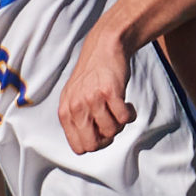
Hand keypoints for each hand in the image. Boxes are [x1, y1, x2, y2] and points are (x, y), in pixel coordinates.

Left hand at [57, 19, 136, 154]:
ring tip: (118, 108)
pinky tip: (127, 104)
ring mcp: (92, 100)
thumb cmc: (91, 77)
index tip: (100, 132)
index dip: (94, 144)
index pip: (79, 147)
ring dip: (120, 124)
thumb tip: (88, 146)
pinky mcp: (110, 92)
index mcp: (65, 112)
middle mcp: (75, 107)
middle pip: (94, 145)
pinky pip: (124, 118)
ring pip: (112, 131)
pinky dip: (130, 114)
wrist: (104, 47)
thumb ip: (76, 121)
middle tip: (111, 124)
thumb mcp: (74, 99)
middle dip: (107, 139)